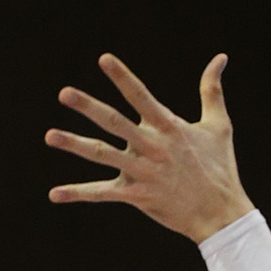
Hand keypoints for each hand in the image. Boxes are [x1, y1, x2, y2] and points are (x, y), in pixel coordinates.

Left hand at [46, 53, 254, 243]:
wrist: (220, 213)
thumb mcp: (219, 126)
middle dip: (88, 107)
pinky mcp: (137, 196)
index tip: (103, 59)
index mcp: (168, 127)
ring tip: (50, 135)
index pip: (140, 96)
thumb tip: (220, 57)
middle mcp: (152, 147)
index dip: (122, 77)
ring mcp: (142, 172)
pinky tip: (54, 194)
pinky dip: (78, 194)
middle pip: (114, 123)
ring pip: (102, 155)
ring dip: (74, 145)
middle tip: (64, 93)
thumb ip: (211, 90)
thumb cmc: (220, 167)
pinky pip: (102, 194)